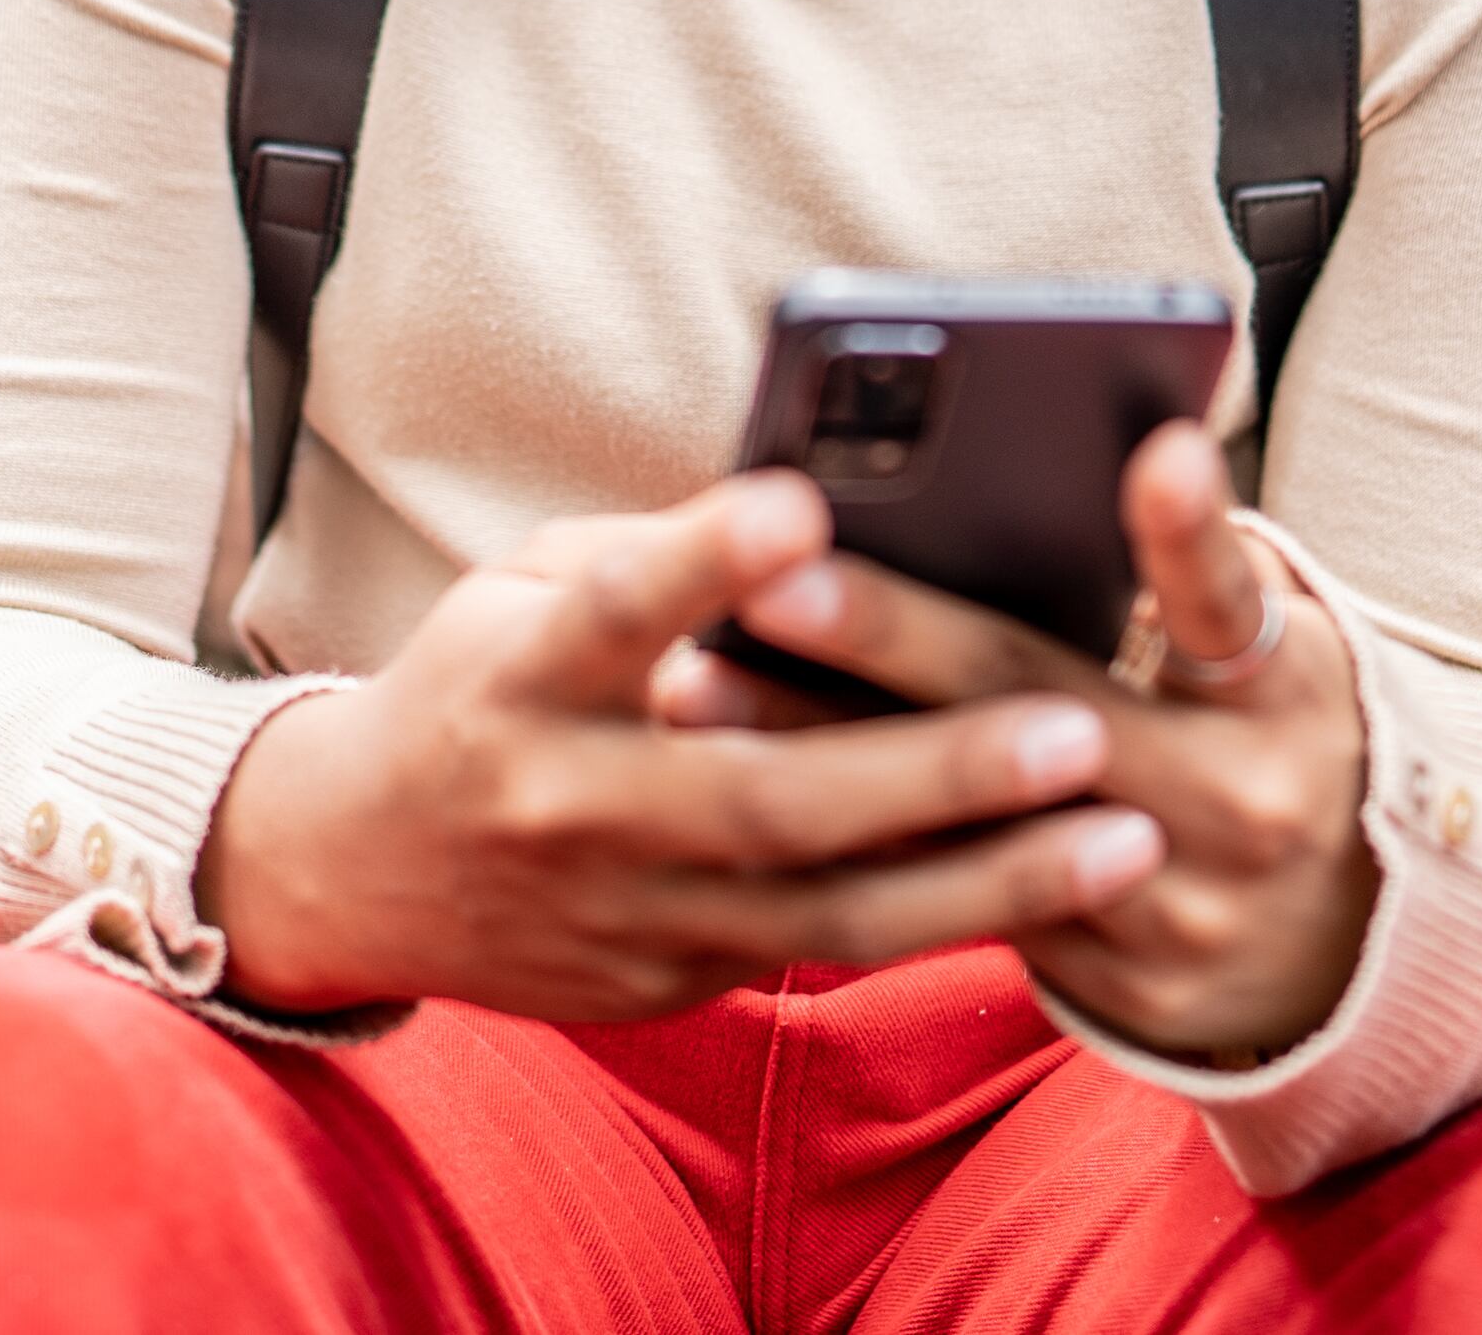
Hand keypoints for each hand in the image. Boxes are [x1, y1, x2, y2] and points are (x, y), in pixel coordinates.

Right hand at [196, 472, 1167, 1023]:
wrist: (352, 872)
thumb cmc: (476, 686)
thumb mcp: (522, 591)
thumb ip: (655, 564)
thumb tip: (825, 516)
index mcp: (514, 679)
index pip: (612, 611)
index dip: (702, 559)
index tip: (804, 500)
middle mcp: (565, 807)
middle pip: (764, 796)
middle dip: (932, 769)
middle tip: (1078, 727)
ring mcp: (620, 915)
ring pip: (828, 910)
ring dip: (991, 878)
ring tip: (1129, 838)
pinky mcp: (665, 981)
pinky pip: (822, 950)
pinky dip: (945, 918)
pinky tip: (1062, 892)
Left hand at [673, 423, 1374, 1063]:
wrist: (1355, 941)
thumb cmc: (1274, 728)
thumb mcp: (1273, 646)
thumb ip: (1189, 571)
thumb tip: (1074, 458)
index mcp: (1288, 697)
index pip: (1235, 605)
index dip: (1193, 533)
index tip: (1158, 449)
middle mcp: (1242, 807)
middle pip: (1047, 709)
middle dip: (899, 639)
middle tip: (773, 577)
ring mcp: (1175, 914)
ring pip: (972, 826)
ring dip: (826, 753)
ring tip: (700, 686)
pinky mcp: (1117, 993)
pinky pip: (962, 910)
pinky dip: (853, 842)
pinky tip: (738, 788)